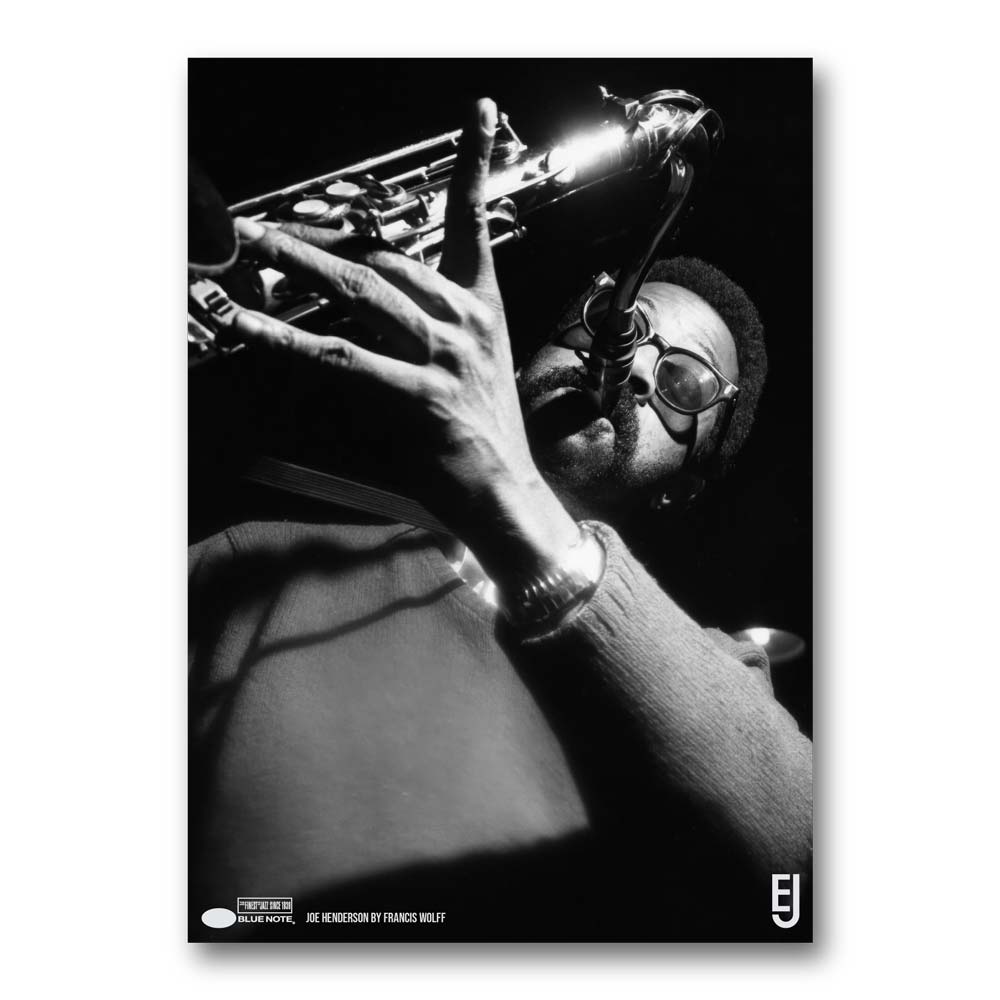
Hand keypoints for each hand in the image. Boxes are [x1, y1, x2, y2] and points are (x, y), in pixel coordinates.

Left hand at [226, 99, 579, 585]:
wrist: (506, 491)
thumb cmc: (481, 432)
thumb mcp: (465, 365)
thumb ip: (420, 325)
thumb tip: (359, 294)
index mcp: (481, 307)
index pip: (475, 223)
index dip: (474, 165)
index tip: (477, 115)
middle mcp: (465, 320)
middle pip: (387, 256)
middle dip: (324, 237)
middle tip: (272, 227)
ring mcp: (446, 355)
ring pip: (363, 291)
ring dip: (302, 264)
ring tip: (254, 247)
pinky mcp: (421, 395)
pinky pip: (341, 357)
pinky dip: (288, 339)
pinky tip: (251, 325)